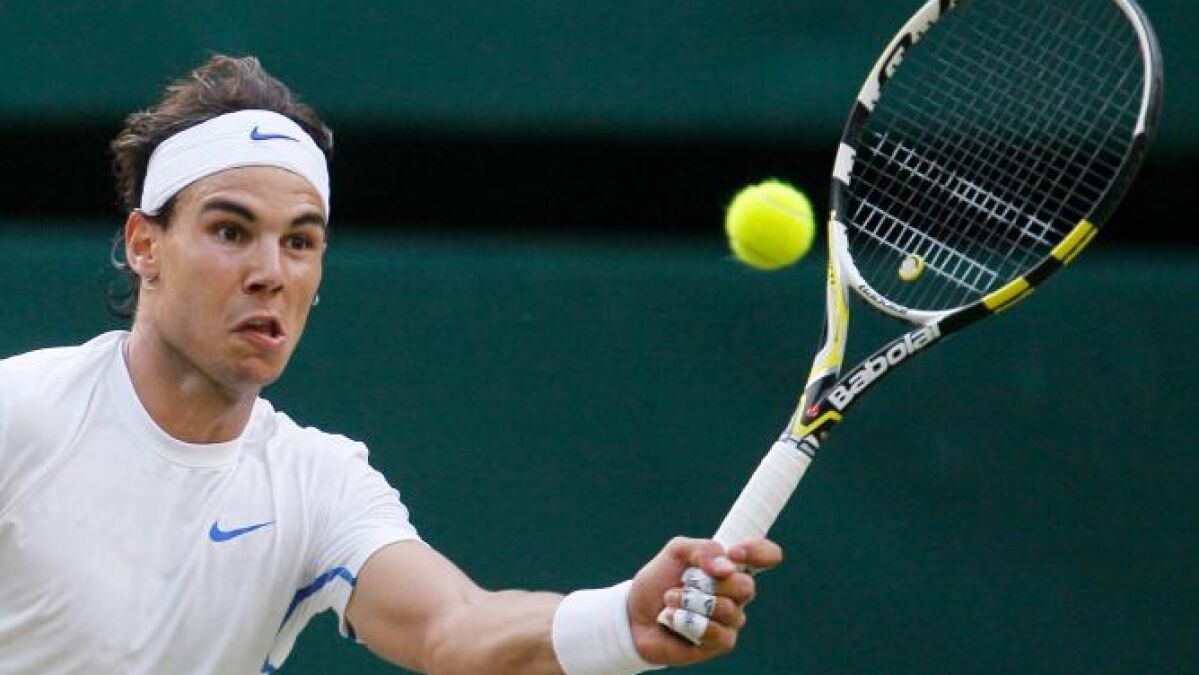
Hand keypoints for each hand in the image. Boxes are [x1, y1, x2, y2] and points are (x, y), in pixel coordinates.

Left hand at [625, 537, 782, 666]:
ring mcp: (731, 619)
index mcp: (730, 566)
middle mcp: (736, 593)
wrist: (633, 615)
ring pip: (728, 609)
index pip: (766, 555)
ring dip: (692, 602)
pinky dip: (688, 622)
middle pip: (747, 585)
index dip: (758, 551)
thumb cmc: (657, 582)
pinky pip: (717, 632)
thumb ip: (701, 548)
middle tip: (685, 582)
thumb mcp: (675, 552)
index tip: (734, 552)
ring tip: (670, 600)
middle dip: (712, 583)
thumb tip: (727, 566)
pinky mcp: (721, 642)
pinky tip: (673, 620)